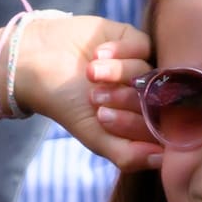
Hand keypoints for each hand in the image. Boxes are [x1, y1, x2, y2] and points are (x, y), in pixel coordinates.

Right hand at [16, 15, 162, 171]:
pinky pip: (143, 46)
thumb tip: (163, 161)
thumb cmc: (67, 104)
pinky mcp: (134, 40)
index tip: (102, 118)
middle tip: (94, 97)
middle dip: (124, 98)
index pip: (159, 127)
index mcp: (141, 120)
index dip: (133, 123)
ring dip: (117, 72)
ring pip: (148, 71)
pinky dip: (120, 51)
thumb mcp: (94, 136)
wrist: (37, 63)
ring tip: (90, 73)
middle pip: (157, 98)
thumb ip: (128, 155)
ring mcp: (142, 66)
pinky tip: (96, 54)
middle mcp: (145, 94)